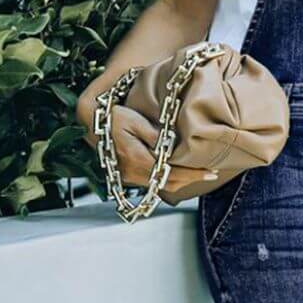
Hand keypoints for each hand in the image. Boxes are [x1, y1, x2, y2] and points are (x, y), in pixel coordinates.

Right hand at [80, 100, 217, 190]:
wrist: (92, 122)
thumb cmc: (114, 117)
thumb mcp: (136, 121)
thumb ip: (156, 136)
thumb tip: (175, 146)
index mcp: (137, 159)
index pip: (172, 172)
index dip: (193, 174)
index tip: (210, 172)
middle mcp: (133, 173)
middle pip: (169, 183)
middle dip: (191, 179)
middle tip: (211, 174)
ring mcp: (129, 176)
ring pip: (160, 186)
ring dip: (180, 181)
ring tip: (198, 174)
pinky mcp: (127, 176)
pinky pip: (152, 183)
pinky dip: (167, 180)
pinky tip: (177, 173)